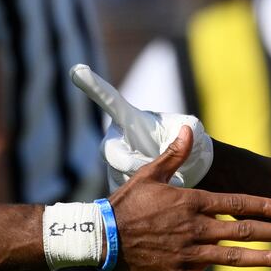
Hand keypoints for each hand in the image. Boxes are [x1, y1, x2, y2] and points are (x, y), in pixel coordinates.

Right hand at [72, 64, 212, 187]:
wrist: (191, 171)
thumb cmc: (191, 144)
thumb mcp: (194, 131)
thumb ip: (188, 128)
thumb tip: (186, 130)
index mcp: (130, 119)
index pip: (110, 100)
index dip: (93, 86)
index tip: (77, 71)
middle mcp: (117, 138)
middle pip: (115, 155)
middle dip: (139, 166)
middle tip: (167, 171)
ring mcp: (114, 162)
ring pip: (122, 177)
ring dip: (149, 184)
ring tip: (174, 179)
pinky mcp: (118, 182)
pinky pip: (125, 193)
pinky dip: (147, 199)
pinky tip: (163, 196)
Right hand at [110, 127, 270, 270]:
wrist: (100, 236)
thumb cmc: (124, 203)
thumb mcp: (149, 174)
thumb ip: (174, 155)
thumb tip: (188, 128)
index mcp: (191, 204)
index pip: (235, 203)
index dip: (262, 206)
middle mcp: (195, 229)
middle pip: (243, 230)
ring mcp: (187, 255)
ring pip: (232, 258)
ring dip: (262, 259)